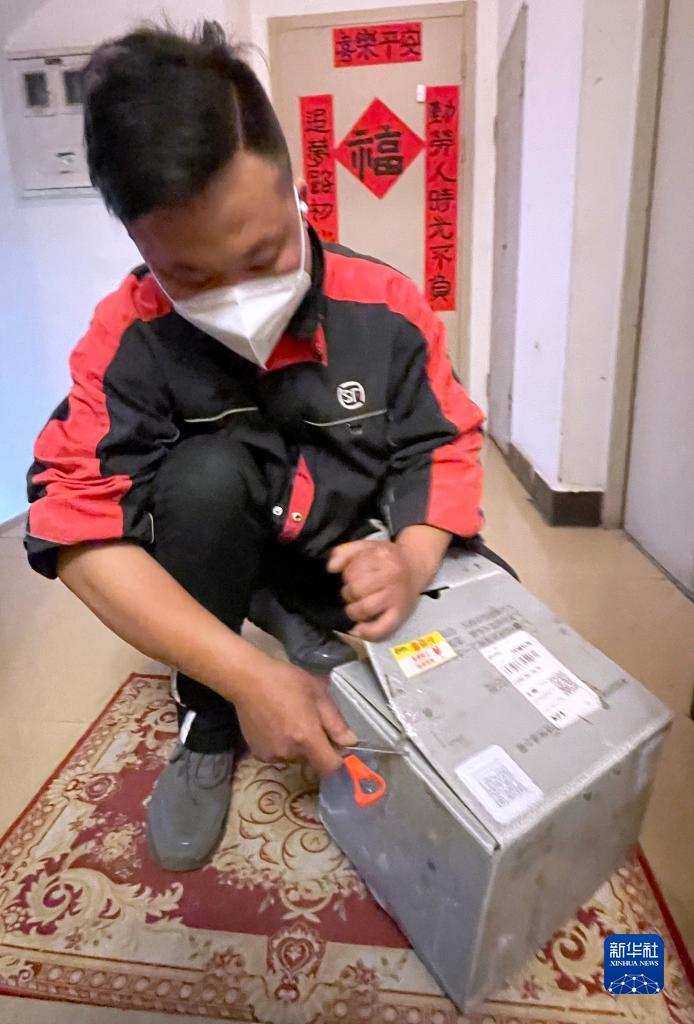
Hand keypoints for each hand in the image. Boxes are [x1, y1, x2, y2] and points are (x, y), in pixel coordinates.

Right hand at [234, 660, 356, 775]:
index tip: (340, 750)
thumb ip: (335, 722)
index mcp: (307, 737)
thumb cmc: (286, 681)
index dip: (339, 762)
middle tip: (309, 720)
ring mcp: (272, 755)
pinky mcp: (258, 754)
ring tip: (289, 719)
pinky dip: (281, 744)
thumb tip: (351, 743)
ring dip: (298, 744)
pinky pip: (279, 754)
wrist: (247, 680)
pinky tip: (275, 724)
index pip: (330, 767)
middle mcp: (290, 752)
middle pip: (312, 759)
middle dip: (316, 745)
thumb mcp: (318, 694)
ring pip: (295, 756)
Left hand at [327, 539, 423, 640]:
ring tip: (355, 607)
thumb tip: (331, 568)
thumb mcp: (366, 546)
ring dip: (353, 611)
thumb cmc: (388, 557)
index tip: (352, 577)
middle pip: (357, 589)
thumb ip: (345, 552)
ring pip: (365, 608)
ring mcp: (396, 597)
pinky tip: (358, 629)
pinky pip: (382, 628)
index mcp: (381, 558)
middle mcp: (391, 576)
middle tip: (353, 593)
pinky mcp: (400, 614)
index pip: (352, 571)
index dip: (347, 576)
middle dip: (348, 593)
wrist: (416, 565)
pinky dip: (367, 632)